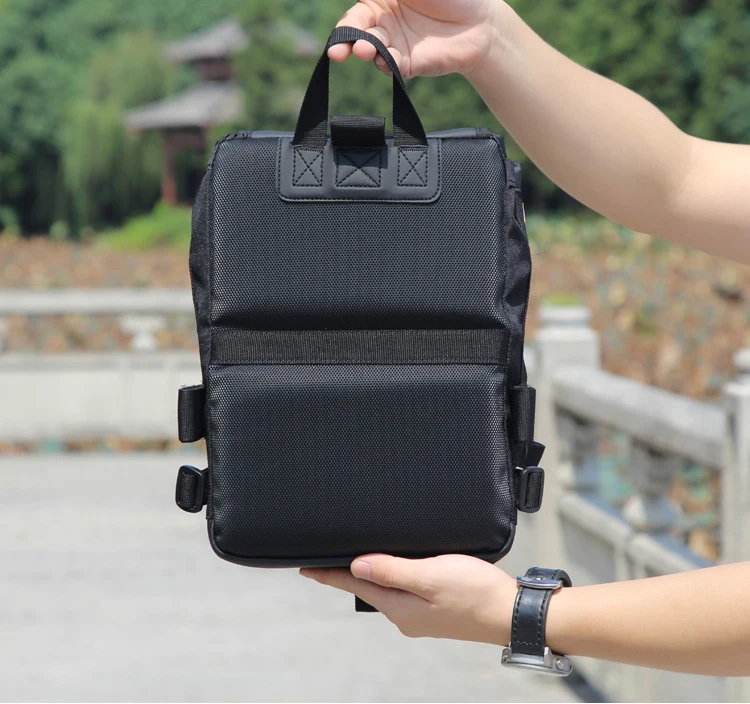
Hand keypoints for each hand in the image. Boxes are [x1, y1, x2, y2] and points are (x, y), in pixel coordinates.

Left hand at [300, 554, 517, 643]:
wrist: (511, 612)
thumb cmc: (475, 592)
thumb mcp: (429, 575)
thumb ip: (392, 570)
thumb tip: (356, 565)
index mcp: (399, 608)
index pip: (353, 584)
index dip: (328, 573)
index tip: (306, 566)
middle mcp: (405, 615)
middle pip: (367, 587)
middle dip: (348, 570)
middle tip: (328, 553)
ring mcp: (420, 615)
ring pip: (386, 588)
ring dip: (371, 572)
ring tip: (357, 556)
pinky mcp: (435, 609)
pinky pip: (404, 589)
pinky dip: (393, 575)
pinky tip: (396, 566)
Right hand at [329, 0, 508, 78]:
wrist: (480, 20)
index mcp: (381, 0)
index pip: (356, 13)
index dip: (345, 23)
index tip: (342, 30)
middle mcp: (383, 23)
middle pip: (356, 33)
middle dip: (344, 42)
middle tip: (338, 51)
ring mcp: (394, 45)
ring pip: (371, 50)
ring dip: (364, 51)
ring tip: (364, 50)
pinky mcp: (407, 65)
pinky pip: (390, 66)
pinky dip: (384, 64)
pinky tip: (382, 59)